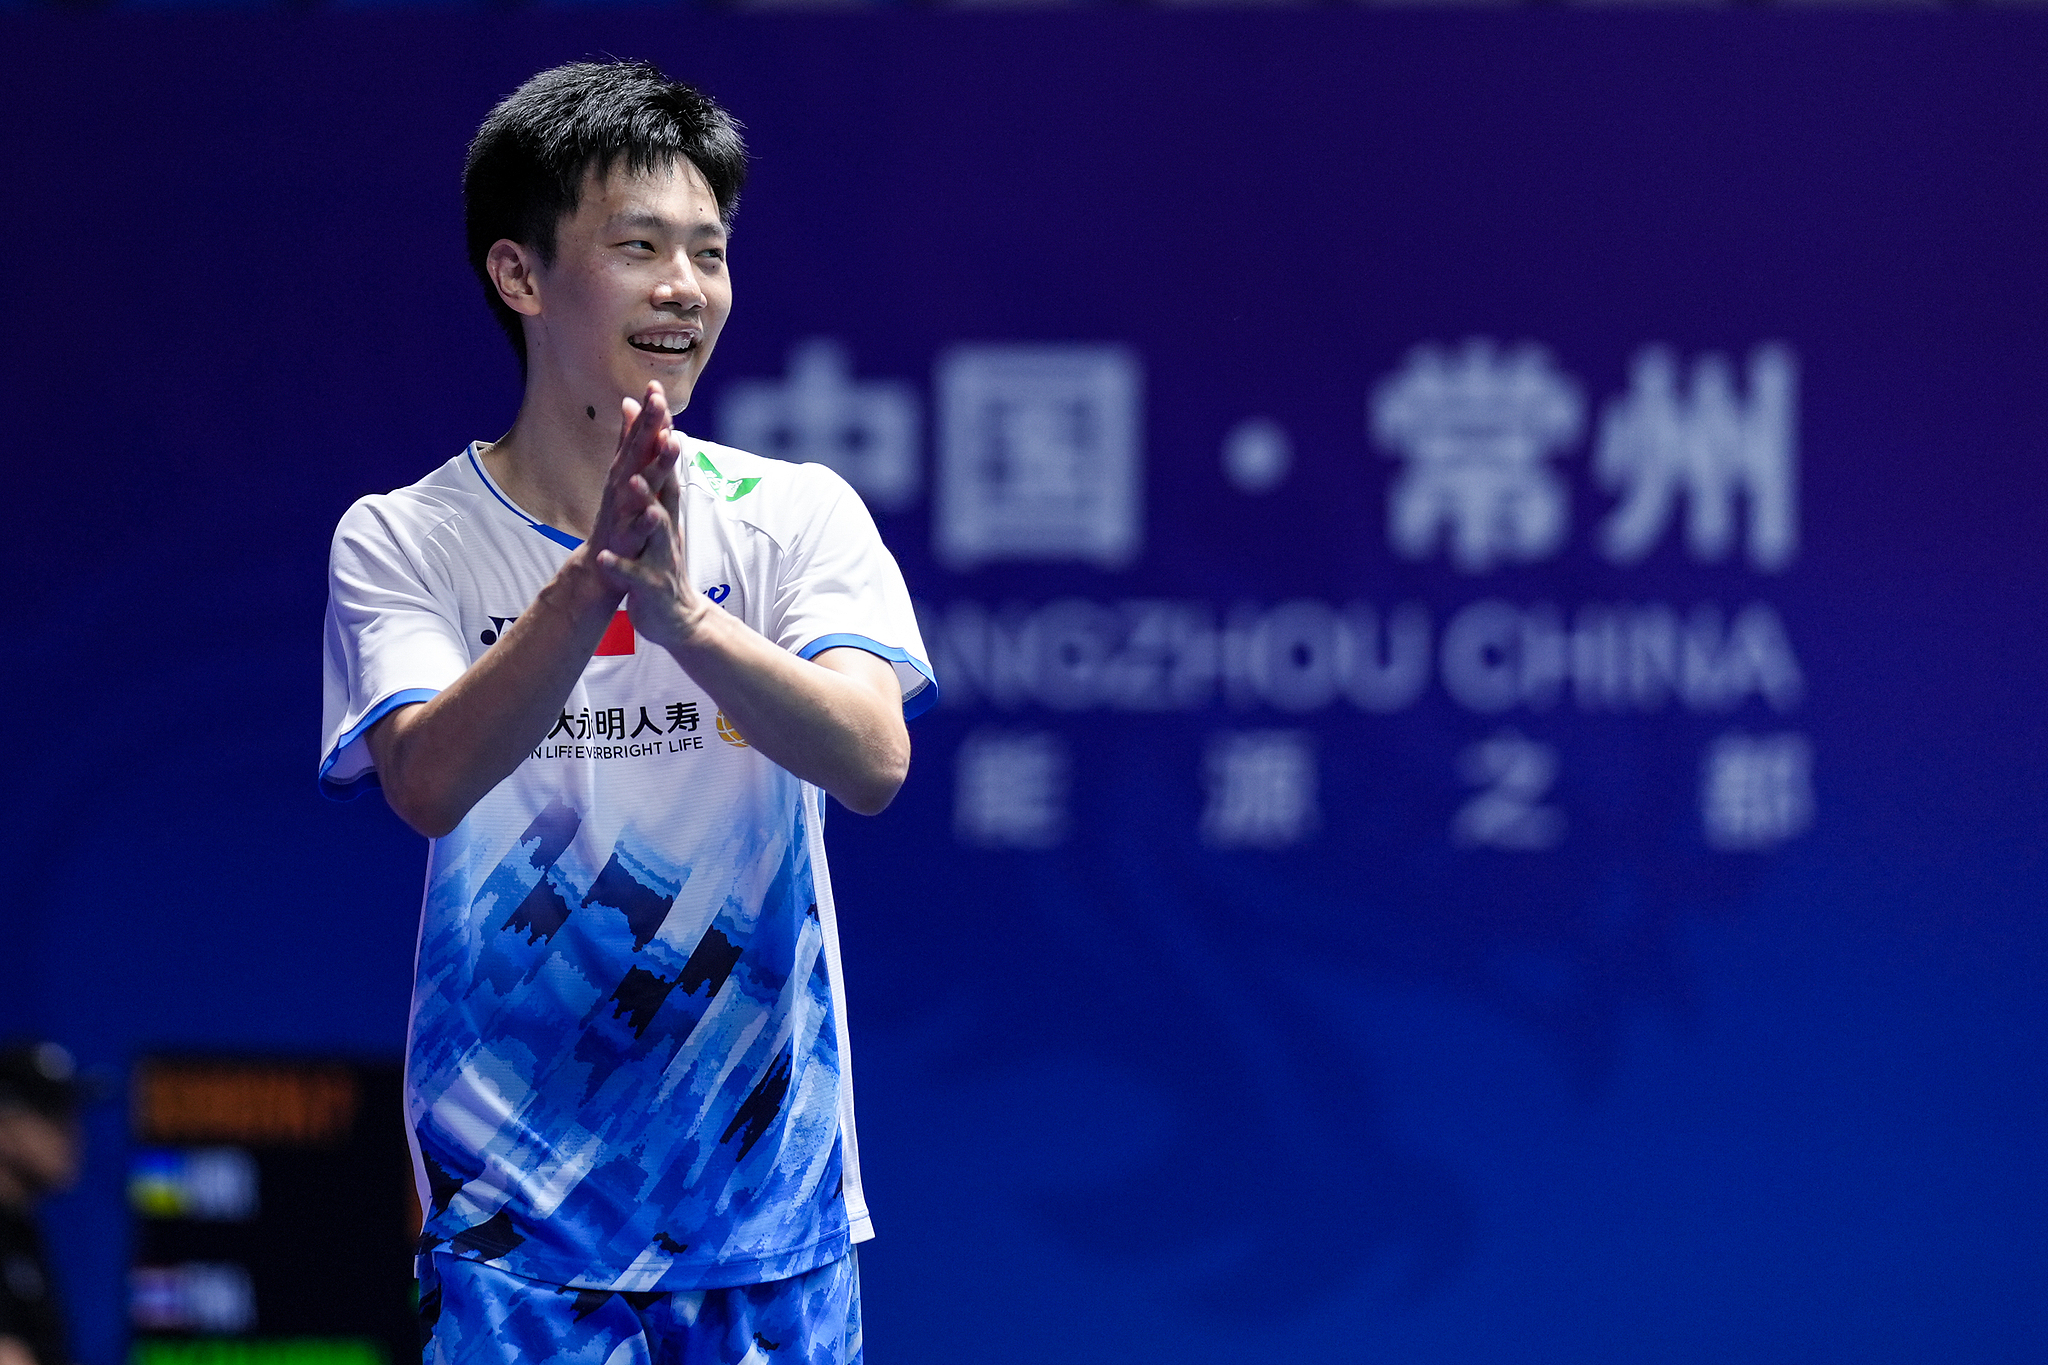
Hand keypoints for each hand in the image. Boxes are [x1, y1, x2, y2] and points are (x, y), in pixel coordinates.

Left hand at [592, 382, 702, 648]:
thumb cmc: (661, 558)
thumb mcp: (658, 512)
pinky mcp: (649, 584)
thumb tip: (651, 428)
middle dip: (665, 456)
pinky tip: (604, 558)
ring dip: (644, 505)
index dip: (659, 427)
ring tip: (630, 483)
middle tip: (663, 427)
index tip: (654, 391)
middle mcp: (666, 525)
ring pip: (654, 528)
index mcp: (664, 507)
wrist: (678, 617)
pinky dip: (620, 566)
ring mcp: (660, 554)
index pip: (664, 461)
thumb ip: (653, 471)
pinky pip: (633, 574)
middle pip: (667, 485)